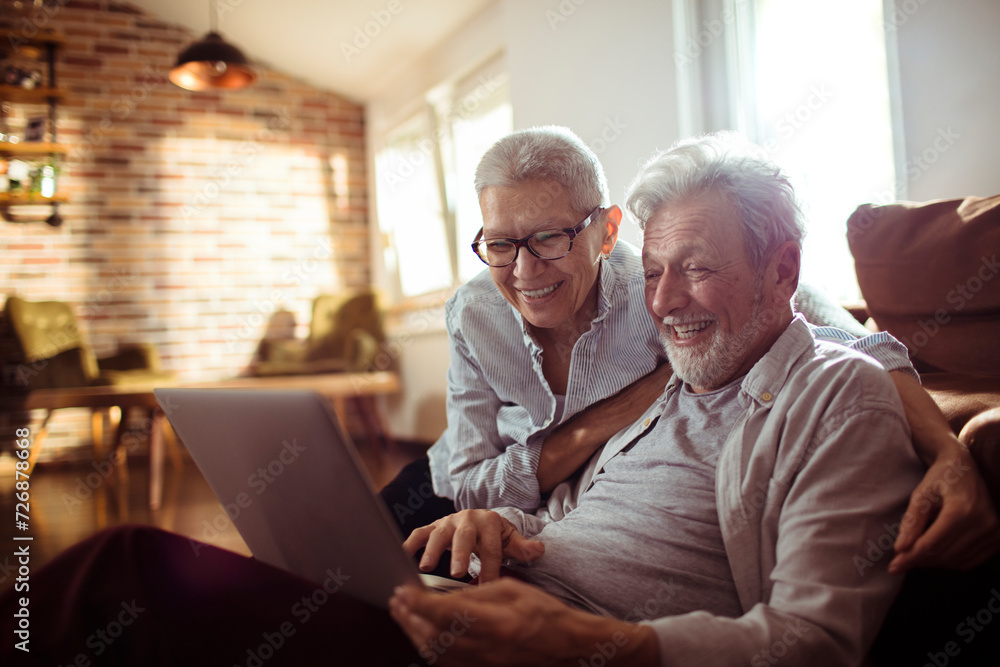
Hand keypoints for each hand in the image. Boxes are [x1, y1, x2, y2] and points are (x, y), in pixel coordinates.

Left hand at [389, 578, 659, 666]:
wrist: (567, 644)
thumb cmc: (543, 612)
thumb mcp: (511, 589)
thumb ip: (476, 594)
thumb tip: (442, 596)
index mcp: (496, 623)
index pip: (446, 613)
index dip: (419, 602)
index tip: (402, 590)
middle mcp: (487, 649)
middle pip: (435, 636)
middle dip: (410, 618)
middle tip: (395, 600)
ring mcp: (484, 664)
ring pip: (437, 654)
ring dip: (414, 633)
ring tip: (402, 615)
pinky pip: (447, 663)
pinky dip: (429, 649)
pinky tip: (421, 635)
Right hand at [403, 510, 544, 581]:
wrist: (479, 521)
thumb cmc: (495, 536)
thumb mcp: (510, 539)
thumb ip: (522, 547)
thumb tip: (539, 550)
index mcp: (489, 522)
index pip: (490, 547)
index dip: (490, 567)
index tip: (488, 587)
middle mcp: (467, 519)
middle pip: (463, 536)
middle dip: (460, 553)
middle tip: (457, 572)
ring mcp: (448, 522)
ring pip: (438, 533)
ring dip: (432, 549)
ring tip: (426, 567)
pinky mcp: (433, 527)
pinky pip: (420, 533)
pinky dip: (411, 543)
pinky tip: (402, 556)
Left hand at [891, 447, 999, 572]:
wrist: (966, 467)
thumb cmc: (939, 478)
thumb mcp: (920, 494)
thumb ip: (911, 521)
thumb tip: (900, 549)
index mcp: (962, 510)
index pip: (931, 544)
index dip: (910, 558)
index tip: (892, 568)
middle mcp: (982, 523)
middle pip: (944, 555)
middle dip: (919, 561)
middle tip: (899, 563)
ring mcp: (994, 532)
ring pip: (956, 561)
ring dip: (934, 563)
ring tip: (916, 555)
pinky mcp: (998, 538)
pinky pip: (970, 561)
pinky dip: (950, 561)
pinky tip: (935, 554)